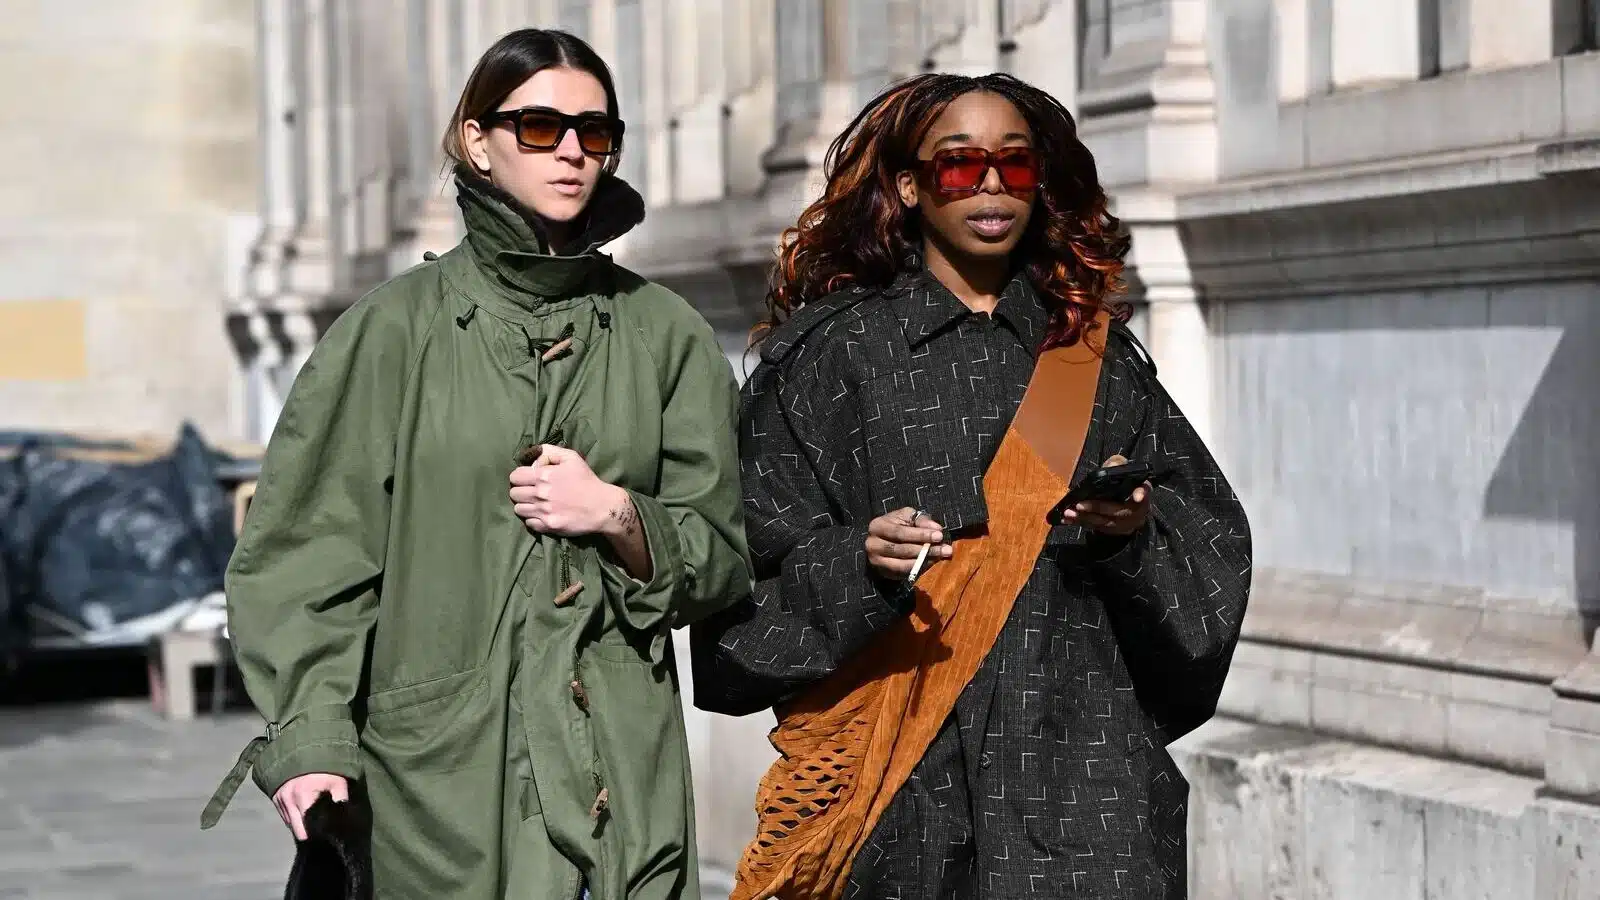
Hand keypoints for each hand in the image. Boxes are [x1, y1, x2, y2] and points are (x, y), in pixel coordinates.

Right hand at [273, 773, 346, 840]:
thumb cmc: (324, 767)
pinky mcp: (275, 798)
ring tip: (313, 821)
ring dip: (300, 825)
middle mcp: (288, 800)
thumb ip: (341, 799)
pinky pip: (285, 816)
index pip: (307, 828)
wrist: (303, 751)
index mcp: (303, 796)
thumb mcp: (337, 781)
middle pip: (297, 830)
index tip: (325, 835)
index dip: (317, 834)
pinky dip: (294, 818)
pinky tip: (304, 814)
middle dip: (308, 833)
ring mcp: (280, 800)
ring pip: (290, 824)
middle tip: (321, 831)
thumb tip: (345, 818)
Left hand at [509, 446, 627, 536]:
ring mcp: (543, 511)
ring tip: (536, 503)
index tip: (528, 478)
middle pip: (514, 493)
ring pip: (518, 509)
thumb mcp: (571, 457)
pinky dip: (533, 518)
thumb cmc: (587, 480)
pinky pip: (529, 523)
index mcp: (543, 476)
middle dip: (521, 490)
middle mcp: (540, 494)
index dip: (520, 476)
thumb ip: (549, 452)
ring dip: (525, 505)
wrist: (602, 507)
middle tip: (532, 491)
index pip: (514, 476)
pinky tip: (542, 514)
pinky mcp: (548, 526)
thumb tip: (534, 457)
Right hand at [866, 507, 949, 579]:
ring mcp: (876, 560)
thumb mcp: (907, 517)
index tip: (939, 536)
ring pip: (902, 564)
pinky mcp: (882, 572)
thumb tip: (935, 529)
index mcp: (877, 526)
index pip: (900, 532)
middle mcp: (872, 544)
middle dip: (926, 549)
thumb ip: (921, 520)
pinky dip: (918, 569)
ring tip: (941, 556)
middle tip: (945, 549)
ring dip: (924, 561)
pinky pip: (903, 573)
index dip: (921, 535)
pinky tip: (930, 562)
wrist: (882, 541)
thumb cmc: (897, 525)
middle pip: (902, 549)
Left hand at [1060, 456, 1151, 535]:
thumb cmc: (1123, 481)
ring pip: (1106, 522)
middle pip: (1118, 511)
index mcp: (1142, 490)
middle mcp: (1138, 509)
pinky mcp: (1115, 530)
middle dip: (1097, 508)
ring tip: (1069, 512)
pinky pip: (1097, 528)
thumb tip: (1112, 465)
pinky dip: (1082, 523)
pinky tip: (1069, 519)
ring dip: (1086, 518)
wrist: (1125, 500)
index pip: (1145, 491)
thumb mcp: (1122, 468)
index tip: (1137, 496)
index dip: (1142, 494)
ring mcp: (1127, 523)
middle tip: (1079, 505)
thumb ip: (1117, 464)